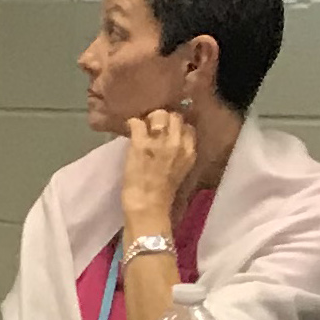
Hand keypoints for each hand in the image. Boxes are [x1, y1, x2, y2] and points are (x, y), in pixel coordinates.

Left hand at [120, 107, 197, 231]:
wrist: (149, 205)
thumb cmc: (162, 192)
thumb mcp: (180, 168)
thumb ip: (178, 152)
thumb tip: (170, 139)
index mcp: (190, 151)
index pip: (188, 126)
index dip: (175, 125)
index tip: (166, 129)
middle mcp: (178, 143)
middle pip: (174, 116)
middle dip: (162, 118)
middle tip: (151, 125)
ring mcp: (159, 142)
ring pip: (159, 114)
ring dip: (148, 118)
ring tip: (141, 126)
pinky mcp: (140, 144)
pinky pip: (137, 123)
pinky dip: (132, 123)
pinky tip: (129, 129)